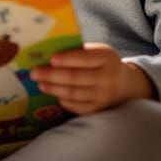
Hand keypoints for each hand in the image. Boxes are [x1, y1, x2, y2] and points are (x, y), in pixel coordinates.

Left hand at [30, 43, 155, 113]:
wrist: (126, 85)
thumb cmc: (104, 64)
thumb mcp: (98, 52)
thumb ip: (80, 51)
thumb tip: (48, 52)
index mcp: (106, 57)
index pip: (83, 58)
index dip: (66, 59)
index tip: (50, 59)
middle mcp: (108, 77)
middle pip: (75, 77)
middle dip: (52, 75)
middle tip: (34, 73)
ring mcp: (104, 95)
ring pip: (74, 93)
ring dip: (54, 89)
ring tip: (40, 84)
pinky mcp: (100, 109)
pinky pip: (78, 106)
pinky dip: (65, 101)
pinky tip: (55, 95)